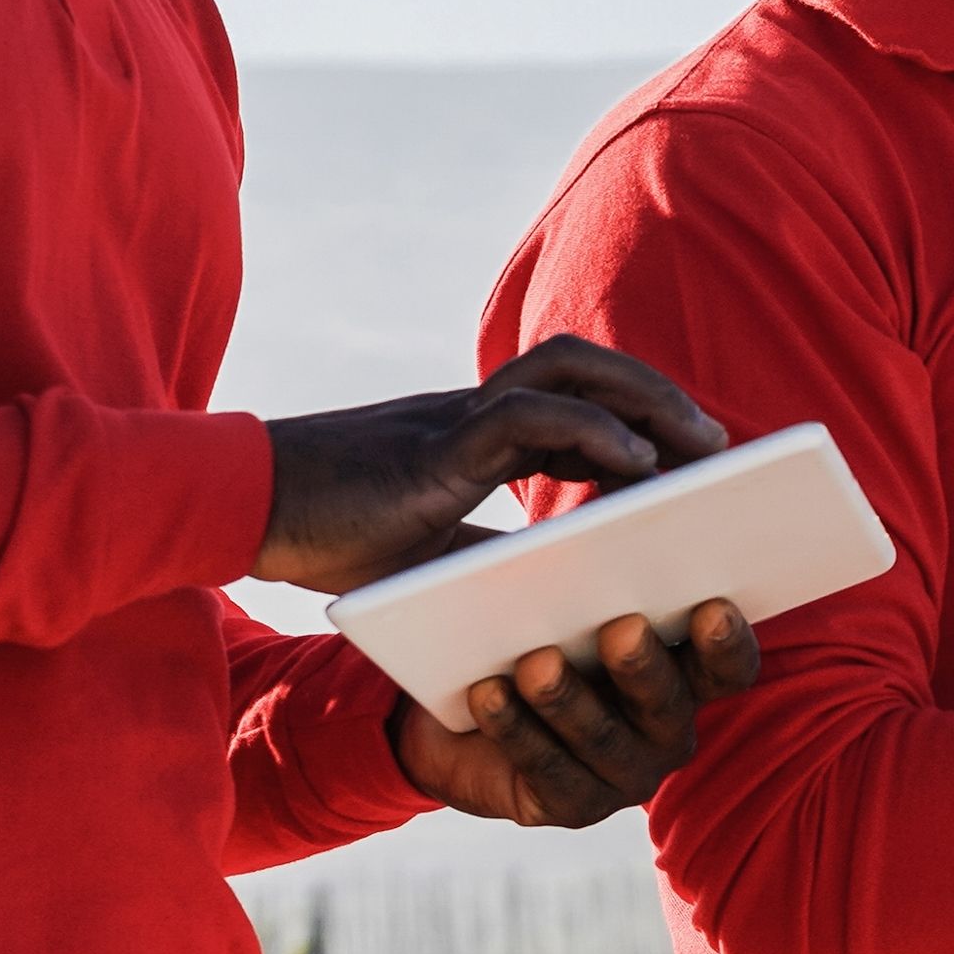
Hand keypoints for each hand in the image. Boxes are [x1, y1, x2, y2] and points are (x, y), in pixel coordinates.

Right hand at [254, 335, 727, 591]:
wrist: (237, 511)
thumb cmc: (322, 533)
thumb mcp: (422, 551)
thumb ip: (479, 550)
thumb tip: (540, 584)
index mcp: (471, 435)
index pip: (573, 407)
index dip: (635, 420)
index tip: (689, 453)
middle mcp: (470, 412)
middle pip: (584, 369)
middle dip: (656, 394)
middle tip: (716, 439)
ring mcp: (453, 420)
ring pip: (568, 372)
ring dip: (642, 399)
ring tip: (697, 444)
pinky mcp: (433, 448)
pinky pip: (527, 416)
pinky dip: (592, 432)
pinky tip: (637, 466)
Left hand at [393, 603, 763, 827]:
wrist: (467, 705)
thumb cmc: (537, 630)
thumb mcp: (573, 598)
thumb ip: (604, 572)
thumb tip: (618, 511)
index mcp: (686, 675)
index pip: (731, 668)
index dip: (727, 643)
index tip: (710, 605)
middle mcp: (667, 730)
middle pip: (668, 705)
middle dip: (642, 667)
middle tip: (620, 628)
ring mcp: (624, 776)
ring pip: (603, 740)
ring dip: (568, 700)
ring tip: (535, 664)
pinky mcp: (572, 806)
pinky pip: (548, 772)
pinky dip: (517, 731)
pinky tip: (488, 695)